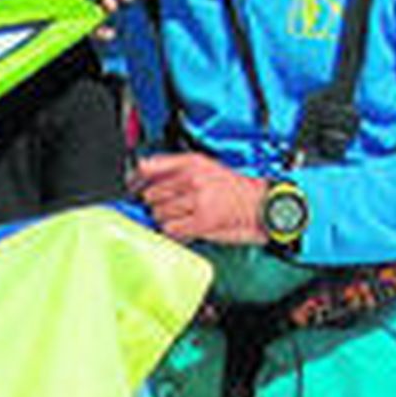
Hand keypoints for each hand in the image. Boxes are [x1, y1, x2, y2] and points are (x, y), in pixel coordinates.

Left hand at [131, 154, 267, 244]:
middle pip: (150, 195)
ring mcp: (197, 200)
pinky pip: (171, 230)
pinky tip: (186, 230)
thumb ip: (176, 172)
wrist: (262, 205)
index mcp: (191, 163)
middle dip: (155, 205)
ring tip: (184, 219)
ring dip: (166, 221)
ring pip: (159, 214)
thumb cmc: (235, 190)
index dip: (135, 180)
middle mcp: (192, 179)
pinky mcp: (202, 221)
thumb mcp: (206, 169)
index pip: (148, 167)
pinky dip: (175, 233)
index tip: (133, 188)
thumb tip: (144, 180)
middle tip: (169, 209)